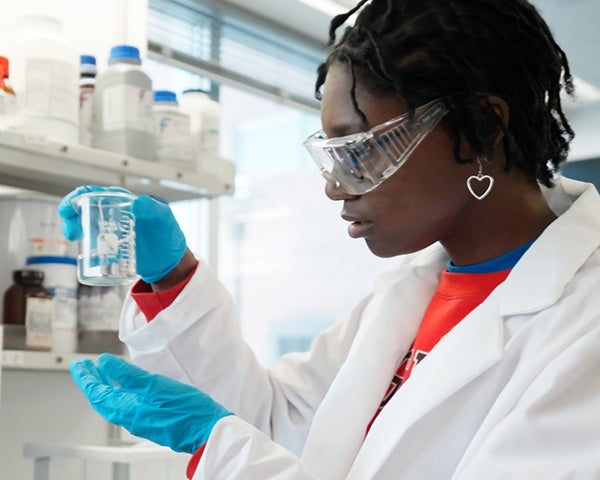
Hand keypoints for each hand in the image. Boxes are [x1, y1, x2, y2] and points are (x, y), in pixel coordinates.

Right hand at [58, 185, 187, 282]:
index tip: (70, 206)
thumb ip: (154, 209)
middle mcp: (114, 215)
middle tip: (71, 228)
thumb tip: (137, 202)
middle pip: (85, 209)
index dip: (79, 196)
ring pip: (85, 227)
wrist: (170, 260)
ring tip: (73, 238)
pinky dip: (84, 251)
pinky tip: (84, 257)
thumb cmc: (169, 235)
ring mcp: (111, 232)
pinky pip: (92, 248)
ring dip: (74, 229)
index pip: (98, 194)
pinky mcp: (110, 250)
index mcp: (124, 203)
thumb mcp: (164, 219)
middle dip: (71, 214)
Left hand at [70, 353, 232, 453]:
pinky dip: (120, 391)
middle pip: (103, 399)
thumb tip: (104, 363)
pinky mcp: (152, 419)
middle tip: (84, 366)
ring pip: (115, 402)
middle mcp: (131, 417)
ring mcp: (142, 419)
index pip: (98, 394)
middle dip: (93, 381)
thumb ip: (129, 375)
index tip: (78, 364)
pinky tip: (127, 385)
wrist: (208, 432)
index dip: (86, 378)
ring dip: (106, 385)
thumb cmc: (187, 411)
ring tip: (101, 372)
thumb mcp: (157, 387)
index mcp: (129, 410)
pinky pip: (127, 404)